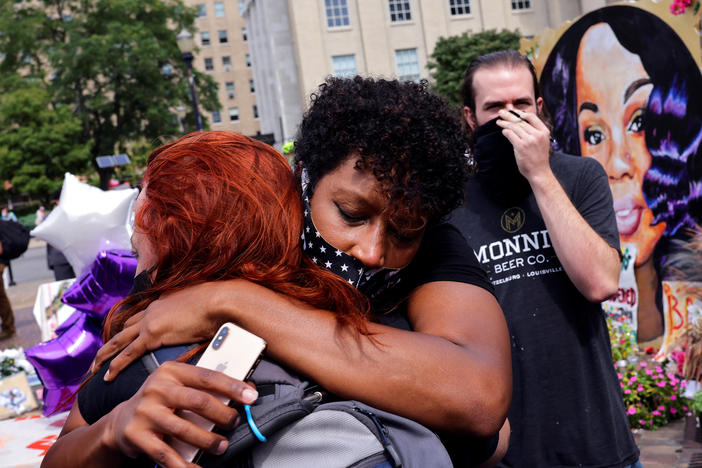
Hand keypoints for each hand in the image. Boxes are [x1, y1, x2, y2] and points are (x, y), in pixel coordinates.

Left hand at [92, 282, 224, 380]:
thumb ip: (195, 315)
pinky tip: (107, 376)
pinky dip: (116, 365)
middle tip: (98, 357)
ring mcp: (150, 322)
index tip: (122, 341)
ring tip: (93, 369)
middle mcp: (152, 310)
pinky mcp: (152, 334)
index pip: (140, 318)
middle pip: (123, 329)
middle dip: (110, 344)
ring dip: (104, 355)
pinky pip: (128, 353)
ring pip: (119, 341)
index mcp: (163, 303)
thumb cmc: (218, 304)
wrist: (219, 301)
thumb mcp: (202, 307)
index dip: (129, 331)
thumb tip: (202, 323)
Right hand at [103, 361, 257, 467]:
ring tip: (221, 445)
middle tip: (234, 422)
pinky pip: (166, 454)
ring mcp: (145, 412)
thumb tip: (245, 390)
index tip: (251, 396)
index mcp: (170, 371)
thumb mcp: (178, 385)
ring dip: (208, 440)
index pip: (207, 376)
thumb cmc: (160, 401)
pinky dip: (184, 464)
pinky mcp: (137, 436)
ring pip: (184, 429)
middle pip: (198, 401)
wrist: (122, 421)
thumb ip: (205, 387)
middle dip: (222, 414)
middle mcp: (156, 389)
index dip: (232, 386)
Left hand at [496, 109, 551, 179]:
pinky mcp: (521, 146)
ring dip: (504, 123)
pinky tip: (502, 131)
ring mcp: (529, 140)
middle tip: (501, 112)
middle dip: (509, 115)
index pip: (531, 117)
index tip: (513, 112)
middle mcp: (537, 134)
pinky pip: (510, 134)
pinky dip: (505, 131)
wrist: (539, 172)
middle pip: (520, 120)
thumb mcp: (542, 142)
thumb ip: (534, 132)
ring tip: (498, 121)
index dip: (520, 113)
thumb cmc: (539, 158)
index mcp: (544, 131)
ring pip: (514, 126)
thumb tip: (521, 122)